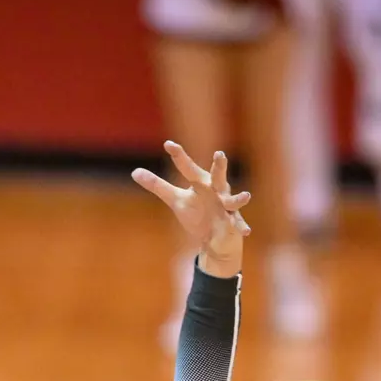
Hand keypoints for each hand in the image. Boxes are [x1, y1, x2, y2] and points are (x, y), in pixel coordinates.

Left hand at [132, 141, 251, 273]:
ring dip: (238, 198)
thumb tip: (134, 172)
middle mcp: (216, 190)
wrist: (215, 236)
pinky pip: (237, 224)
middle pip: (217, 176)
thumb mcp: (175, 199)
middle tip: (219, 154)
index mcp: (200, 182)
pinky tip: (245, 232)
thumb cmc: (196, 212)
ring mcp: (226, 206)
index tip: (168, 144)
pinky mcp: (232, 222)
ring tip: (246, 196)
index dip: (179, 156)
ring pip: (233, 200)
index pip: (187, 167)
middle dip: (219, 167)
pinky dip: (240, 227)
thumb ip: (158, 186)